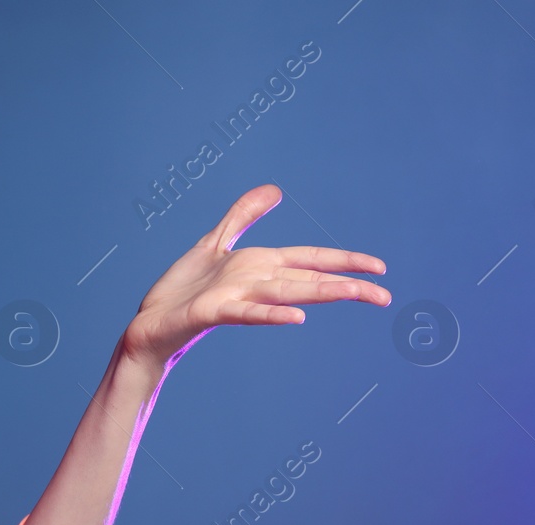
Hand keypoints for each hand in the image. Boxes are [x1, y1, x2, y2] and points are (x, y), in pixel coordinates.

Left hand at [117, 184, 389, 372]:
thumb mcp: (214, 243)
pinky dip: (271, 314)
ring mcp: (237, 297)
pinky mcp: (214, 312)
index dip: (344, 261)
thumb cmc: (181, 291)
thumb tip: (275, 190)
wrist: (147, 324)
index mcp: (260, 266)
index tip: (380, 267)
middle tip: (386, 297)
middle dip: (349, 285)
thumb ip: (244, 216)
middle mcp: (255, 282)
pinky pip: (247, 313)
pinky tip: (297, 319)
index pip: (312, 260)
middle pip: (309, 279)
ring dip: (322, 293)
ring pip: (288, 292)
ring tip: (357, 295)